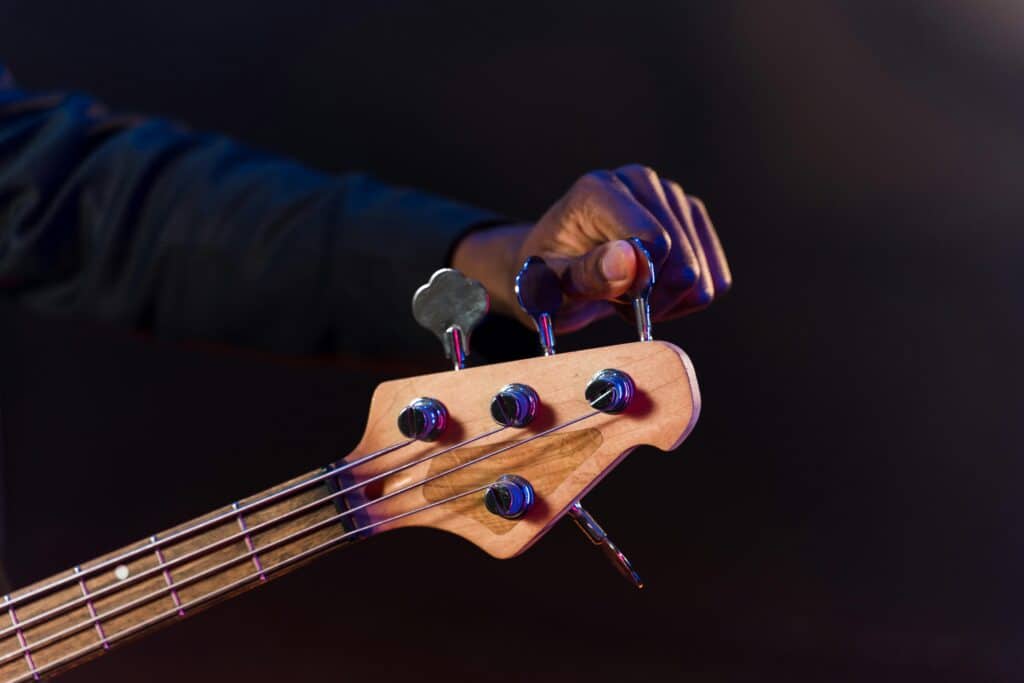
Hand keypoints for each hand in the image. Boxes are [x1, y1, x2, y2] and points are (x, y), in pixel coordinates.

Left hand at [452, 164, 731, 332]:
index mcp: (598, 190)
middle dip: (654, 297)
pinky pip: (716, 279)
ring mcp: (670, 196)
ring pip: (702, 274)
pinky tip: (654, 293)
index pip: (653, 241)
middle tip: (619, 304)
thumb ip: (586, 274)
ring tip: (629, 295)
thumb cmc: (545, 280)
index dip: (642, 285)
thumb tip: (631, 260)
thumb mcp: (549, 287)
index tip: (615, 301)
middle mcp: (639, 181)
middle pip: (683, 261)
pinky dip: (686, 300)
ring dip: (668, 301)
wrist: (554, 274)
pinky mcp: (691, 218)